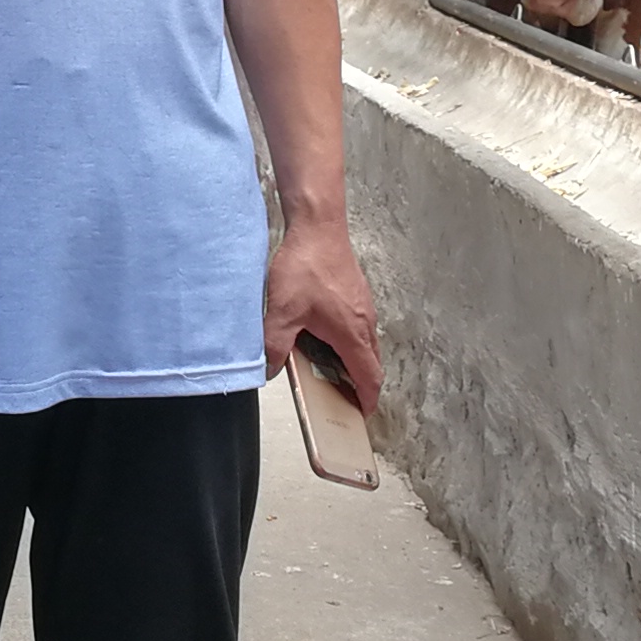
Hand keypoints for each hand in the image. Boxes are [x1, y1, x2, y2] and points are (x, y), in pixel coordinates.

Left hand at [262, 219, 381, 412]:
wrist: (318, 227)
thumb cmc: (305, 266)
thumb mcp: (281, 312)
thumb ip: (274, 346)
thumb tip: (269, 369)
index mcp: (352, 334)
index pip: (369, 377)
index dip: (366, 399)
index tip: (360, 413)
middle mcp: (365, 323)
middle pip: (371, 363)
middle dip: (360, 384)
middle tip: (342, 397)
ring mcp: (363, 306)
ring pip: (366, 344)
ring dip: (354, 361)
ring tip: (330, 369)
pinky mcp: (356, 293)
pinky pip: (359, 326)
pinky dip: (349, 340)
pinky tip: (324, 334)